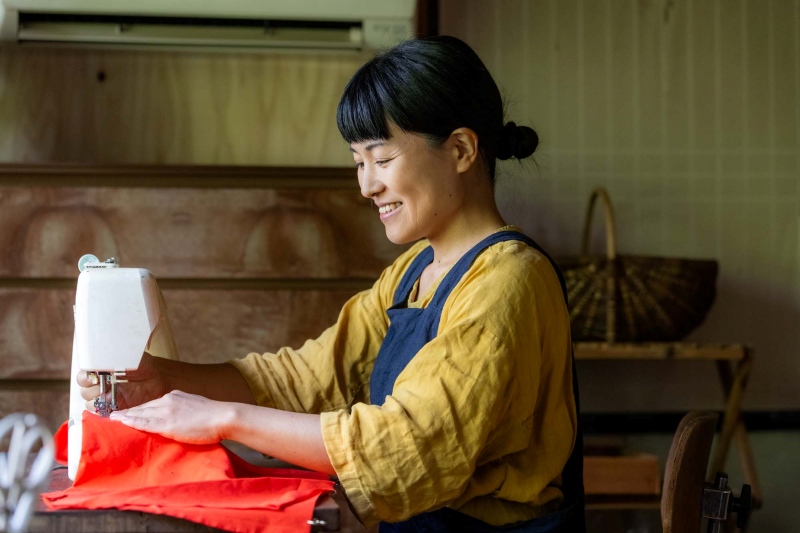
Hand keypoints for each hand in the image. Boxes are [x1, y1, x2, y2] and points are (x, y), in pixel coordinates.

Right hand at [78, 351, 168, 411]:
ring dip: (95, 397)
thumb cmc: (141, 364)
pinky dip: (102, 408)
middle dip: (90, 387)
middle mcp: (99, 383)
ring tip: (108, 391)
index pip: (83, 376)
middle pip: (83, 389)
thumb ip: (114, 359)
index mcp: (99, 371)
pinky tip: (111, 401)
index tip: (93, 375)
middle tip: (101, 382)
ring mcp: (106, 396)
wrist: (156, 377)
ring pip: (89, 401)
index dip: (84, 377)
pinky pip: (100, 411)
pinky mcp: (113, 406)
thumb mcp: (128, 357)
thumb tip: (103, 362)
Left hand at [109, 390, 230, 444]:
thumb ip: (184, 411)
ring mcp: (167, 411)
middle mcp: (168, 400)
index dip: (138, 408)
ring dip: (125, 416)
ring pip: (140, 413)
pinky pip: (144, 422)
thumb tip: (179, 419)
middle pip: (143, 406)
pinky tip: (121, 422)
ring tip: (112, 419)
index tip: (126, 412)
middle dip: (127, 411)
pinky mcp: (167, 424)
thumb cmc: (215, 416)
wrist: (224, 417)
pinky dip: (131, 422)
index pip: (152, 403)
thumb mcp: (196, 407)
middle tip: (112, 414)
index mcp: (176, 396)